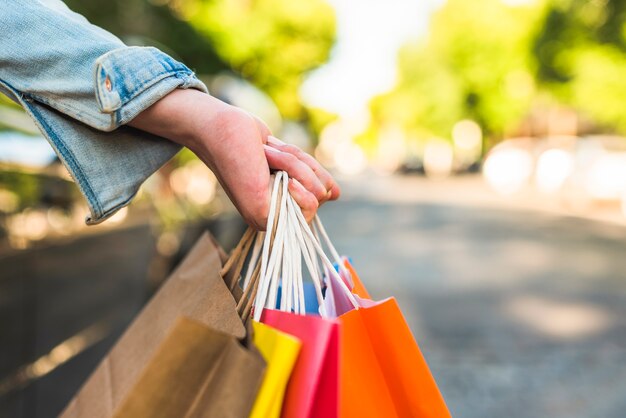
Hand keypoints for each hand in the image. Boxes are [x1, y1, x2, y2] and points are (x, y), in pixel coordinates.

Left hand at [128, 89, 339, 228]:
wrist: (222, 132)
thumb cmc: (249, 142)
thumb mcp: (290, 160)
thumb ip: (310, 178)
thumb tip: (336, 195)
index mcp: (281, 203)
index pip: (325, 192)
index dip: (312, 168)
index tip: (279, 152)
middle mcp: (278, 217)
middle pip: (325, 193)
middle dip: (305, 165)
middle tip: (271, 152)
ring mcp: (272, 220)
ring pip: (319, 195)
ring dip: (297, 166)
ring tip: (266, 158)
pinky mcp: (269, 220)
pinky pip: (310, 202)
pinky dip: (296, 178)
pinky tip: (272, 173)